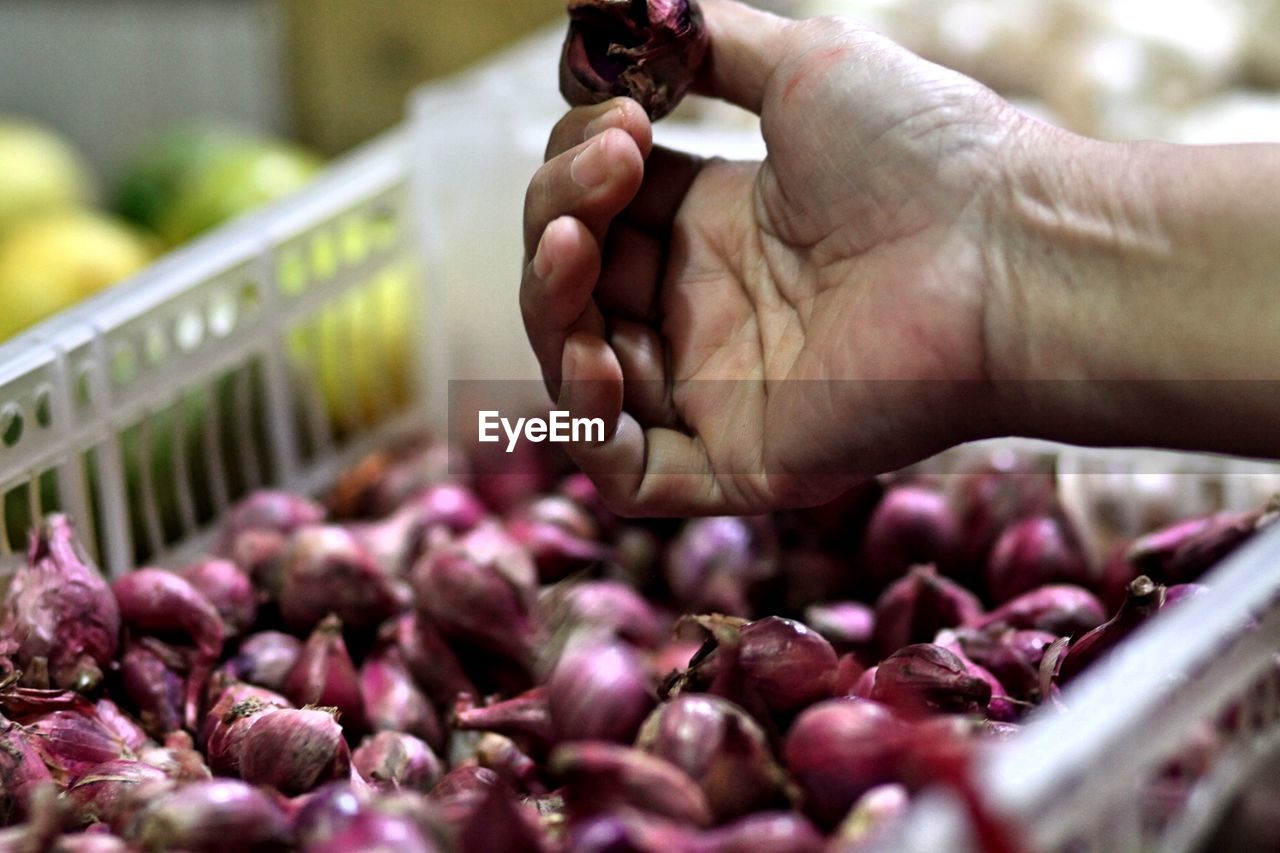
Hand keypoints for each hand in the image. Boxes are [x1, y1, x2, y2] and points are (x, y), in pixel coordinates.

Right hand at [521, 0, 1025, 514]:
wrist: (1008, 249)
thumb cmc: (928, 155)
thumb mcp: (805, 67)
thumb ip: (708, 47)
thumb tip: (624, 10)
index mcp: (718, 229)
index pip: (599, 213)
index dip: (578, 169)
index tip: (624, 120)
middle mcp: (708, 312)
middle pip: (574, 288)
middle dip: (555, 220)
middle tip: (606, 170)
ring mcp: (721, 390)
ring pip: (582, 377)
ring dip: (550, 309)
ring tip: (578, 248)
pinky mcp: (744, 461)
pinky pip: (633, 474)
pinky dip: (590, 423)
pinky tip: (599, 355)